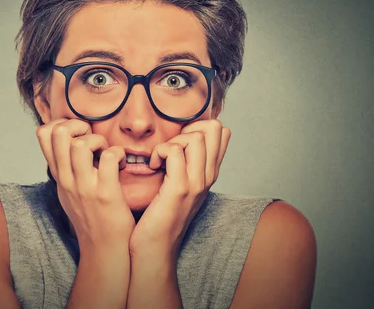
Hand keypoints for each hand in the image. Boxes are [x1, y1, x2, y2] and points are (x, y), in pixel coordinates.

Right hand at [36, 118, 135, 252]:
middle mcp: (67, 179)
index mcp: (59, 176)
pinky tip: (122, 164)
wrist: (103, 249)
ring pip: (81, 145)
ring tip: (106, 153)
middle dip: (79, 126)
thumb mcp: (67, 192)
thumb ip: (65, 168)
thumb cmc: (91, 218)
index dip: (62, 123)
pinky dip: (119, 154)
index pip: (43, 134)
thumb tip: (66, 143)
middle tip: (93, 140)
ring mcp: (85, 187)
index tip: (79, 134)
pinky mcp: (105, 194)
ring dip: (99, 140)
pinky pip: (109, 158)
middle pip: (58, 133)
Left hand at [128, 119, 230, 256]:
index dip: (198, 126)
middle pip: (213, 129)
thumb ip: (183, 164)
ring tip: (160, 158)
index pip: (221, 133)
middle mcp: (208, 177)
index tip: (178, 141)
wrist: (154, 248)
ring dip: (172, 140)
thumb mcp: (178, 186)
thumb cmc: (160, 216)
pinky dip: (159, 152)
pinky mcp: (179, 189)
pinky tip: (153, 166)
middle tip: (169, 148)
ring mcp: (196, 183)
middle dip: (186, 128)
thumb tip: (179, 141)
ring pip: (195, 137)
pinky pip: (175, 152)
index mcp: (209, 174)